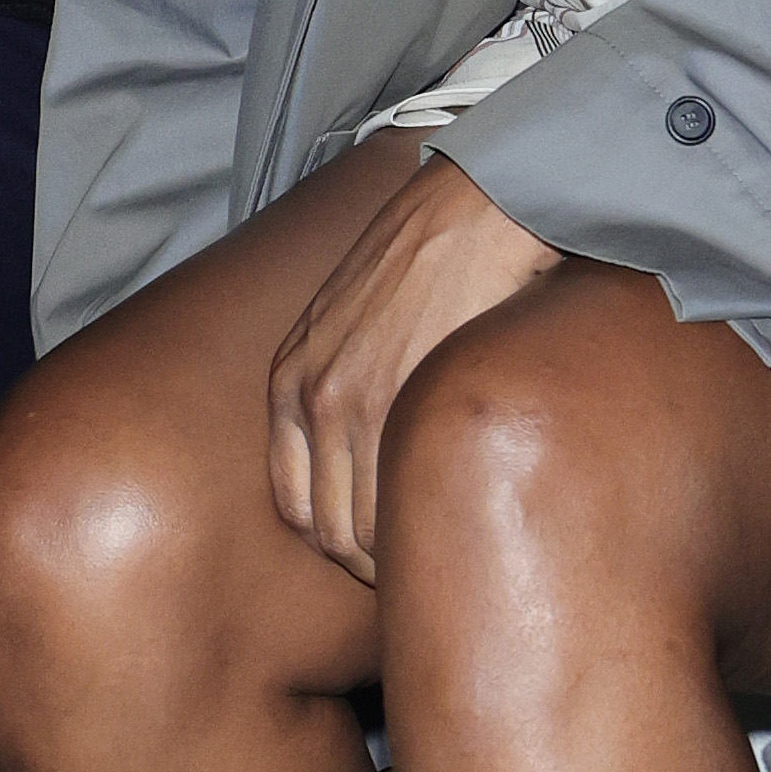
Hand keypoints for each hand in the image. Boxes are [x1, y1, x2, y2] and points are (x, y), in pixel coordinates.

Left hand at [266, 157, 558, 579]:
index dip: (340, 542)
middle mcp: (308, 395)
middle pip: (325, 530)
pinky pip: (389, 506)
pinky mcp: (397, 400)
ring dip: (400, 560)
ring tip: (448, 556)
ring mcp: (349, 403)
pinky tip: (456, 530)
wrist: (478, 204)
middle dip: (372, 563)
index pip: (295, 505)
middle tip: (428, 567)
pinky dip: (418, 535)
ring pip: (358, 533)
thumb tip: (381, 443)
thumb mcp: (358, 314)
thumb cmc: (436, 257)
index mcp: (292, 378)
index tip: (386, 552)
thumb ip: (351, 376)